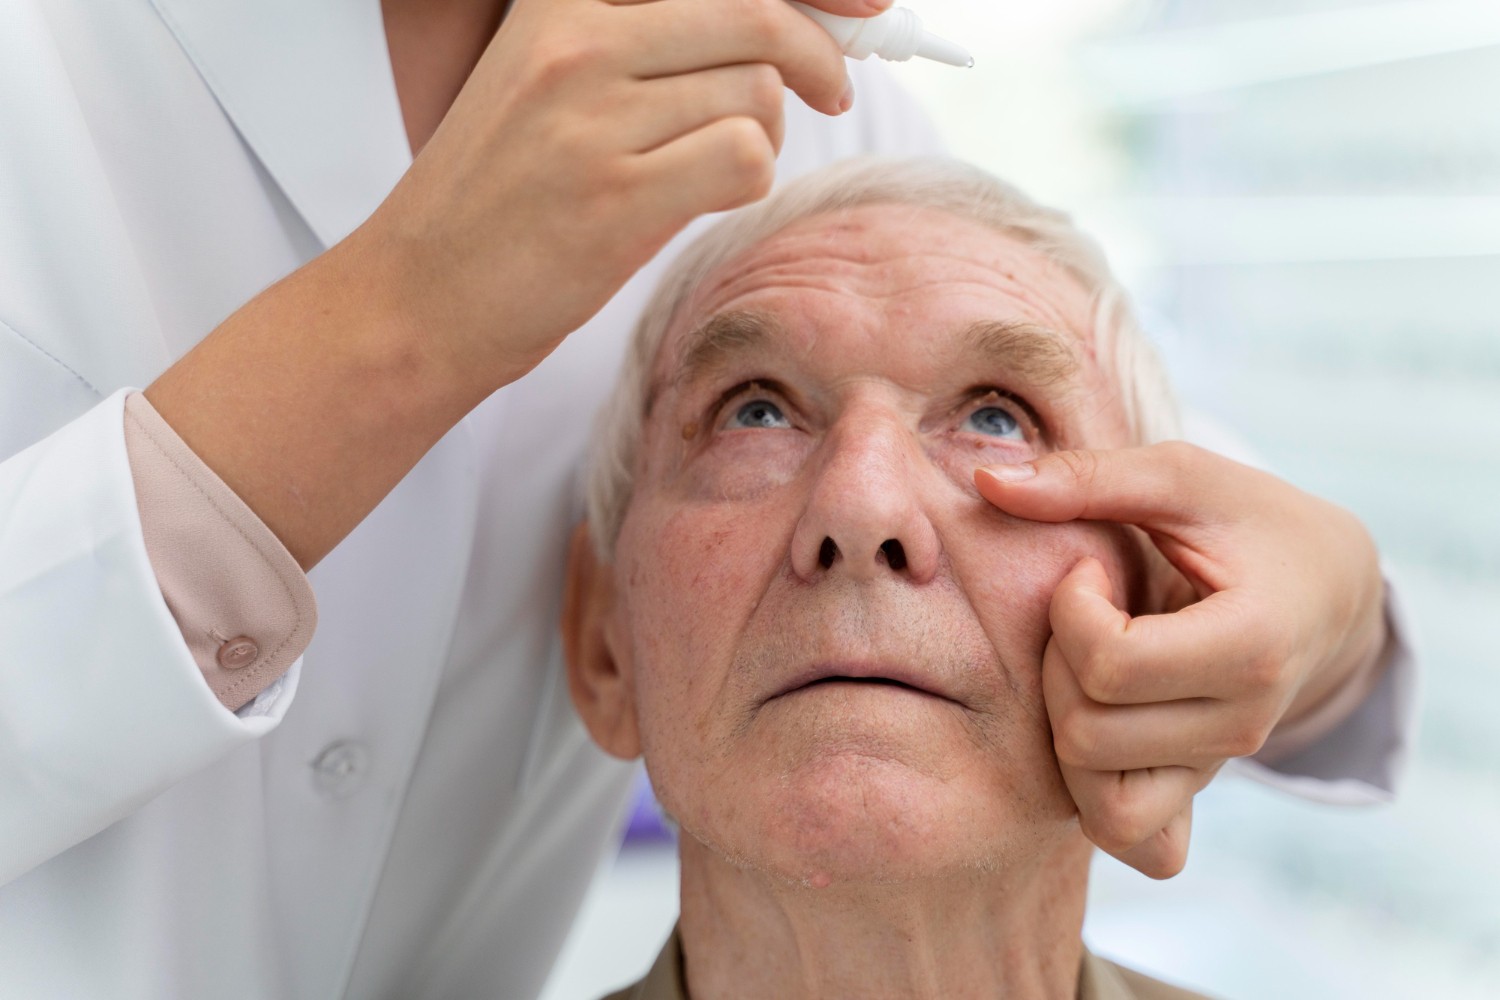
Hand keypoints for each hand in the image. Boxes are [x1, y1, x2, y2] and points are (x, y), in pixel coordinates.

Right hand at [357, 0, 882, 390]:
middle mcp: (577, 41)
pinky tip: (704, 198)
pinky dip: (749, 181)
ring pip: (756, 92)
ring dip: (764, 134)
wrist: (419, 295)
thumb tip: (772, 31)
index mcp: (558, 2)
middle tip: (830, 90)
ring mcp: (594, 117)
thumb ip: (643, 44)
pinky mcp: (618, 197)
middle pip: (754, 16)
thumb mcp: (544, 81)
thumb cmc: (494, 199)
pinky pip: (746, 158)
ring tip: (716, 166)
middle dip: (814, 54)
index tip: (855, 8)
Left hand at [976, 442, 1387, 877]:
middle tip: (1084, 616)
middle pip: (1089, 736)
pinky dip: (1093, 798)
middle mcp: (1243, 723)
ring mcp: (1220, 765)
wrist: (1325, 588)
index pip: (1111, 667)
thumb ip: (1088, 478)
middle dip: (1057, 666)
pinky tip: (1093, 722)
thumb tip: (985, 481)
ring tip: (1088, 668)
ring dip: (1065, 729)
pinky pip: (1134, 839)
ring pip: (1099, 801)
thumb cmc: (1249, 520)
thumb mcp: (1181, 477)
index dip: (1071, 610)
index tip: (1090, 571)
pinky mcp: (1198, 788)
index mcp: (1252, 645)